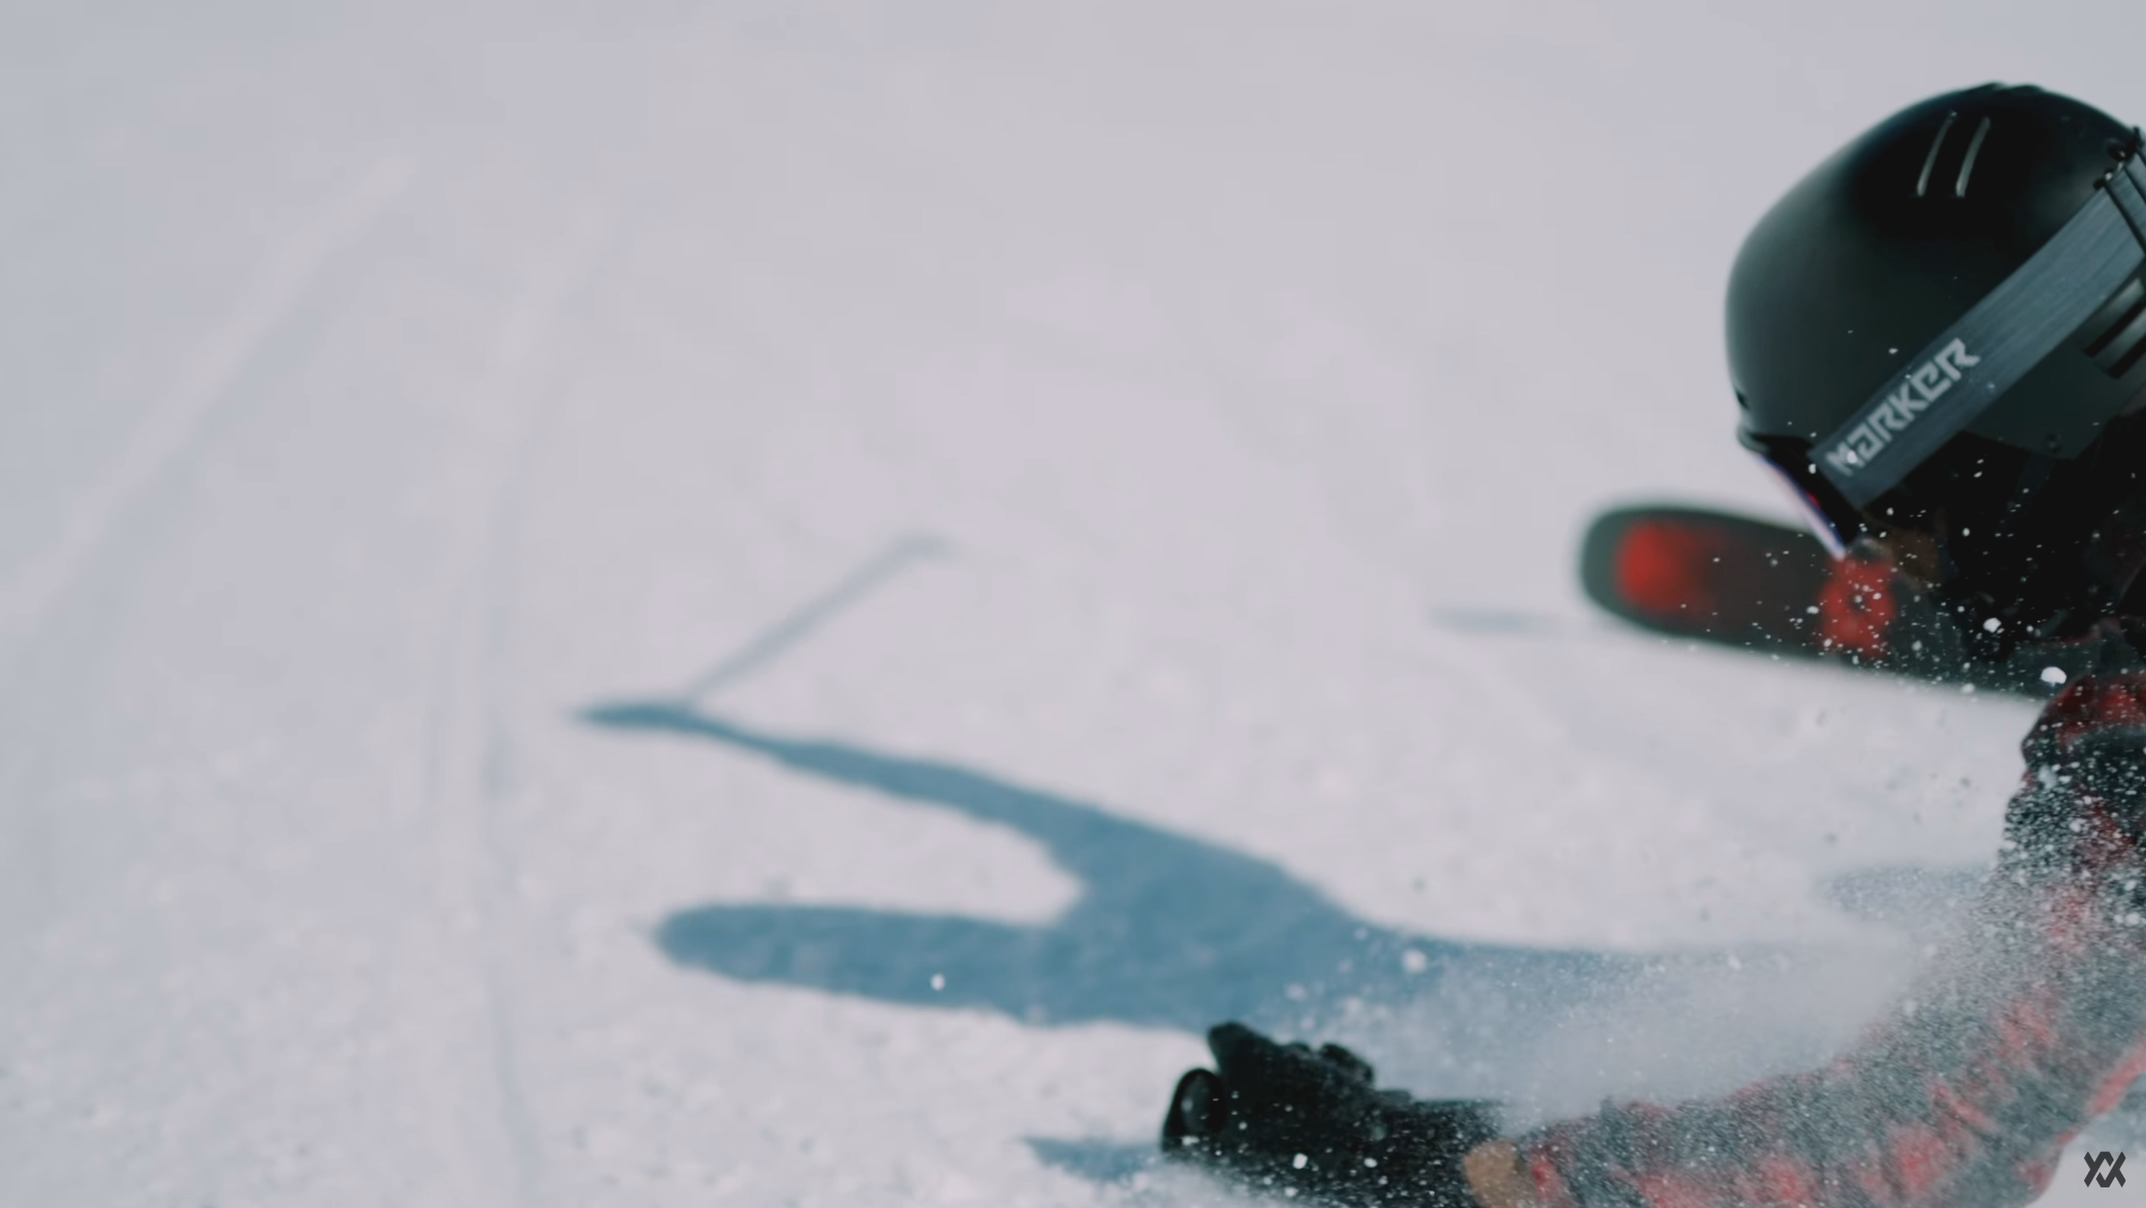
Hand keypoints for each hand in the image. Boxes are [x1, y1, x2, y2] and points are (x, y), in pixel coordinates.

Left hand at [1161, 1021, 1498, 1205]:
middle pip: (1241, 1094)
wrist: (1395, 1154)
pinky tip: (1370, 1086)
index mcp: (1213, 1166)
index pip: (1177, 1133)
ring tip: (1336, 1076)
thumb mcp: (1248, 1053)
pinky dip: (1344, 1081)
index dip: (1194, 1091)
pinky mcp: (1343, 1146)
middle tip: (1288, 1065)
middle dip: (1272, 1062)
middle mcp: (1254, 1171)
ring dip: (1313, 1064)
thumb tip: (1227, 1038)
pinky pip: (1330, 1099)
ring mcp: (1303, 1159)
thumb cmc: (1304, 1109)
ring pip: (1290, 1086)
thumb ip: (1226, 1037)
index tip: (1213, 1081)